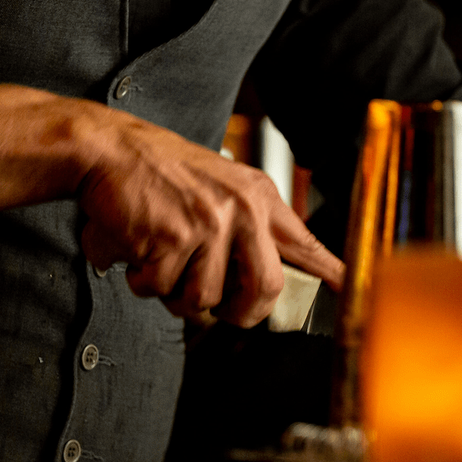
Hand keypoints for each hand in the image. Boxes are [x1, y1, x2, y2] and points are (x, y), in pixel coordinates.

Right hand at [78, 113, 344, 327]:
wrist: (110, 149)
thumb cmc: (163, 173)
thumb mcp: (225, 188)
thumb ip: (253, 228)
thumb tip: (277, 280)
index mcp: (260, 197)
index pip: (307, 245)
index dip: (331, 277)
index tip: (350, 295)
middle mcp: (243, 209)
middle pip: (265, 290)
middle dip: (239, 312)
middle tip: (219, 307)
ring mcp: (210, 223)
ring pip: (203, 299)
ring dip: (174, 293)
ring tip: (163, 260)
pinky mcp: (173, 238)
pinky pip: (161, 289)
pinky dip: (142, 281)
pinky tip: (138, 251)